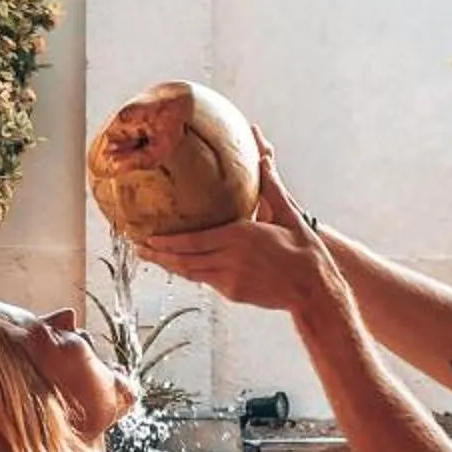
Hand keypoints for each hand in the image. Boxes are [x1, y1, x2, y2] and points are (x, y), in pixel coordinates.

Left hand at [143, 152, 328, 310]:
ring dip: (168, 265)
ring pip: (190, 272)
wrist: (314, 289)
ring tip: (149, 256)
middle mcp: (230, 259)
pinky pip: (204, 280)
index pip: (193, 240)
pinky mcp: (233, 293)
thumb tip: (262, 157)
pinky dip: (188, 272)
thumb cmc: (304, 250)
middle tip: (136, 247)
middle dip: (158, 253)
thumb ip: (271, 186)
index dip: (167, 240)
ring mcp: (230, 279)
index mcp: (240, 236)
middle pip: (184, 258)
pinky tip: (177, 266)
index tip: (146, 235)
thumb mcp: (289, 215)